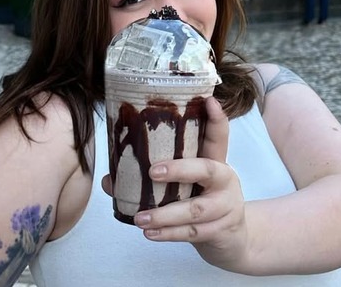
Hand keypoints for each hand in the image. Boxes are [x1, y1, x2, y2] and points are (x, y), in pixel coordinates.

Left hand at [118, 97, 248, 269]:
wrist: (231, 240)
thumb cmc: (201, 203)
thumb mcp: (186, 186)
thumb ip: (155, 179)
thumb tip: (109, 179)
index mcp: (216, 162)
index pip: (218, 137)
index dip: (216, 119)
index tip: (209, 101)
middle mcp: (225, 180)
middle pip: (207, 170)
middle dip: (180, 170)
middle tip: (152, 171)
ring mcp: (226, 206)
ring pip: (196, 209)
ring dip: (165, 214)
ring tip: (140, 218)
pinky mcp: (222, 230)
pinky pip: (192, 232)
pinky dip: (169, 234)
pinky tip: (150, 234)